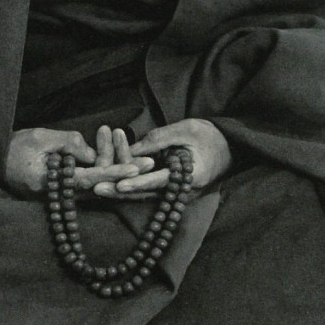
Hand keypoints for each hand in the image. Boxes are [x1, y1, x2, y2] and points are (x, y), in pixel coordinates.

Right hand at [4, 125, 155, 198]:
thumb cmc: (13, 148)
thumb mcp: (40, 138)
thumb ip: (69, 143)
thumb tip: (93, 152)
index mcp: (53, 184)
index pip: (91, 179)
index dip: (115, 172)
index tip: (136, 168)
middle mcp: (61, 196)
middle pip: (100, 188)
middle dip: (125, 174)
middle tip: (150, 163)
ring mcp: (63, 196)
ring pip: (97, 188)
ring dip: (117, 172)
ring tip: (141, 159)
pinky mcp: (65, 192)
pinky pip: (89, 185)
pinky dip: (104, 173)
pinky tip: (121, 161)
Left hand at [91, 118, 231, 197]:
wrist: (230, 148)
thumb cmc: (210, 136)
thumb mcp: (186, 129)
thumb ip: (158, 139)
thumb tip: (130, 148)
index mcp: (189, 176)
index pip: (157, 181)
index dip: (137, 182)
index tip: (118, 184)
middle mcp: (180, 191)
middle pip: (145, 193)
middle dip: (119, 191)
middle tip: (95, 188)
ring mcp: (175, 194)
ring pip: (143, 194)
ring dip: (120, 190)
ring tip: (96, 188)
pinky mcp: (170, 191)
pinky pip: (147, 190)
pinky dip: (130, 186)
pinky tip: (110, 184)